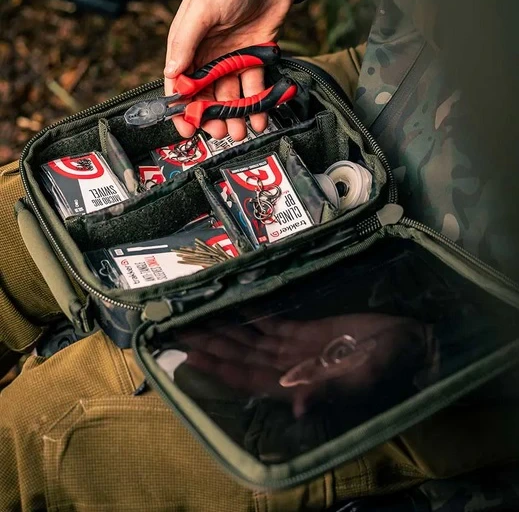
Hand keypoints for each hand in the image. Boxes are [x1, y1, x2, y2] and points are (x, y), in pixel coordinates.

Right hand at [164, 0, 294, 140]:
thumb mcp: (202, 7)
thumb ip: (186, 40)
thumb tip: (171, 73)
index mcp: (188, 44)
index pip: (179, 83)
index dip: (182, 108)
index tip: (187, 129)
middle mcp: (208, 55)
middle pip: (206, 95)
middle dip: (212, 116)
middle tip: (221, 132)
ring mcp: (231, 59)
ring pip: (230, 95)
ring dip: (235, 114)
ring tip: (241, 130)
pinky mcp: (254, 58)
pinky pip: (253, 86)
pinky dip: (256, 103)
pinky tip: (260, 116)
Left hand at [179, 313, 428, 417]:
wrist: (404, 342)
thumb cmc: (386, 363)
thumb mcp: (362, 379)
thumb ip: (330, 392)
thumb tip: (299, 409)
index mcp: (298, 383)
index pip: (249, 377)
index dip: (221, 369)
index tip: (192, 357)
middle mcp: (288, 368)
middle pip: (241, 357)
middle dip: (212, 346)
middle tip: (179, 332)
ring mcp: (294, 349)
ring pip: (250, 341)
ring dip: (224, 332)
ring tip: (196, 319)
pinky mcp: (304, 331)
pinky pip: (271, 324)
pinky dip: (251, 316)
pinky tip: (233, 307)